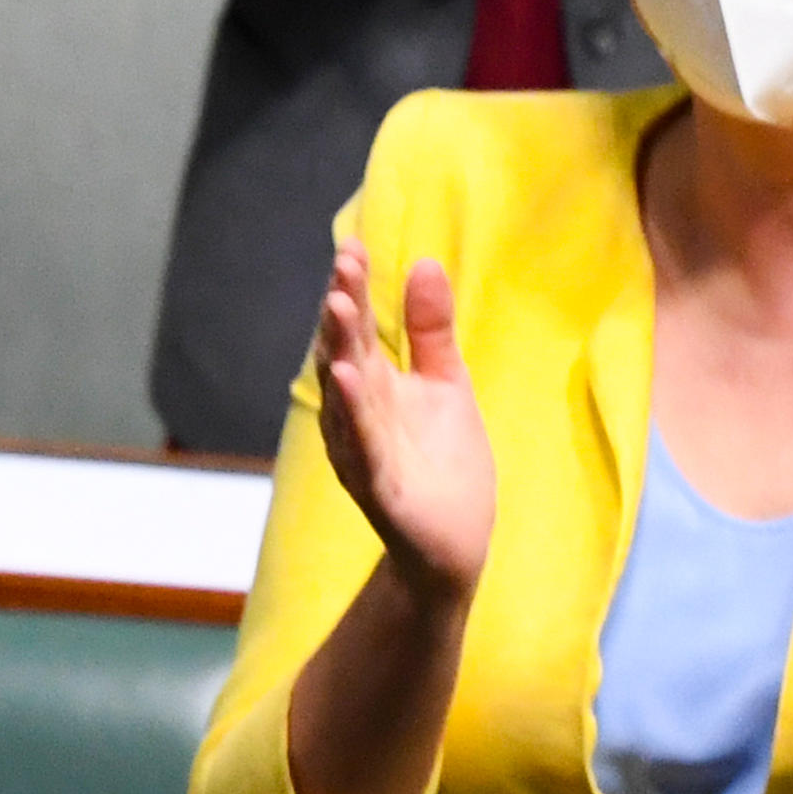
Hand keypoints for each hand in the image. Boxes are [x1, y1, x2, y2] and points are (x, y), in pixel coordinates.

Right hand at [313, 243, 495, 599]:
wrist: (454, 546)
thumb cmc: (442, 465)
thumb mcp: (445, 385)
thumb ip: (430, 330)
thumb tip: (424, 262)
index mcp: (372, 389)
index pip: (355, 332)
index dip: (352, 291)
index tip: (353, 247)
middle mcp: (356, 418)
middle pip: (343, 357)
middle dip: (340, 313)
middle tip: (343, 267)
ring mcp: (364, 455)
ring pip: (346, 399)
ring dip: (339, 354)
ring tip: (339, 309)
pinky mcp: (381, 492)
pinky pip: (364, 449)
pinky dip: (355, 415)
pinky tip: (348, 381)